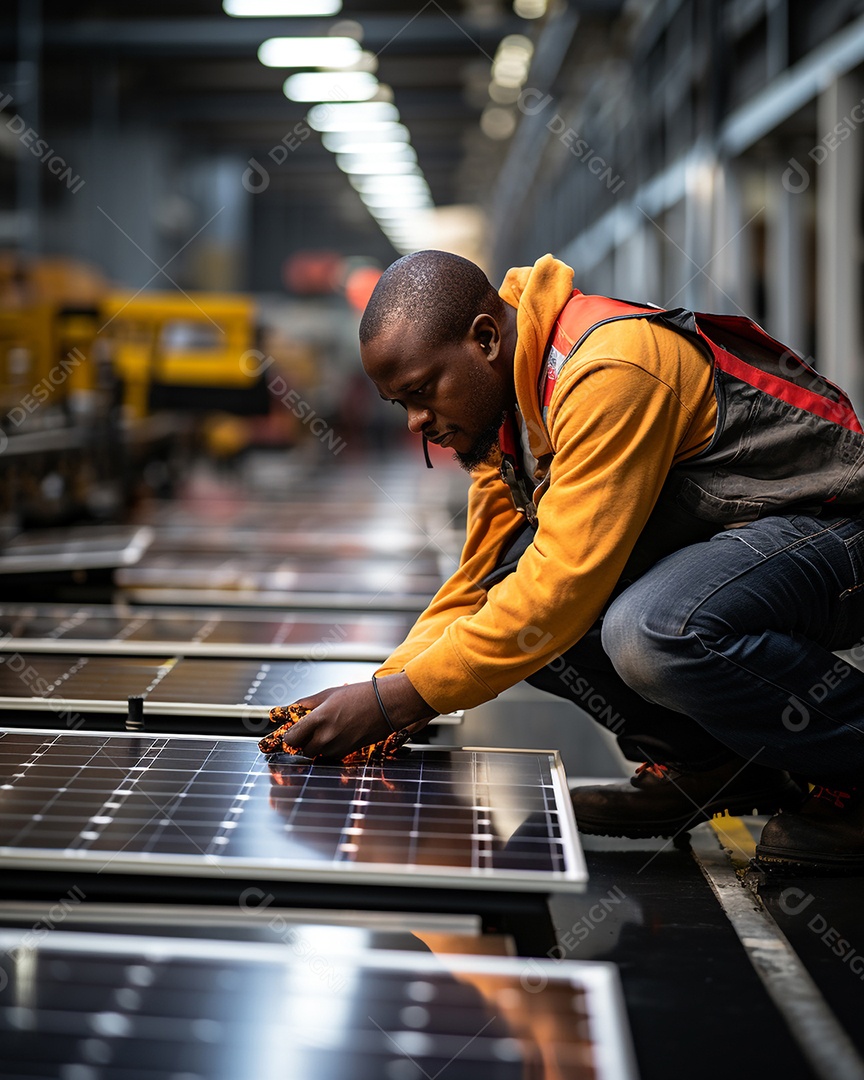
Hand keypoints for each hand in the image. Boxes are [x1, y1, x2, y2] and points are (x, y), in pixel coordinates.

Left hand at [274, 674, 436, 759]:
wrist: (387, 705)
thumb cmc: (359, 695)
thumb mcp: (328, 693)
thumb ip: (306, 704)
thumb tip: (288, 709)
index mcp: (318, 719)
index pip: (291, 739)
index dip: (289, 736)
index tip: (291, 732)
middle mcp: (326, 737)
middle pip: (303, 750)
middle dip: (304, 741)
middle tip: (311, 729)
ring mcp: (338, 747)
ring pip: (317, 754)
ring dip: (318, 745)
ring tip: (329, 728)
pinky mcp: (348, 753)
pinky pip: (331, 755)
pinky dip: (330, 748)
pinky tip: (339, 733)